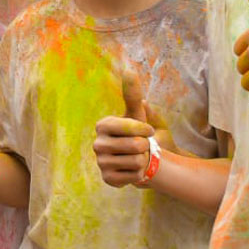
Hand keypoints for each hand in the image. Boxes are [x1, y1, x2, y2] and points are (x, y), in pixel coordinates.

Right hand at [93, 71, 173, 185]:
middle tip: (143, 147)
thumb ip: (133, 94)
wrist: (150, 162)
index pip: (129, 126)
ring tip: (139, 159)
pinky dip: (140, 174)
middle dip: (146, 147)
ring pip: (136, 162)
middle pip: (135, 145)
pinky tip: (135, 171)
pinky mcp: (107, 179)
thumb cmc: (144, 135)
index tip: (149, 131)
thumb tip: (128, 69)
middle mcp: (98, 143)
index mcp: (103, 125)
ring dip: (145, 161)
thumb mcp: (141, 113)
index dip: (145, 130)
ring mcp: (101, 162)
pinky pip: (133, 177)